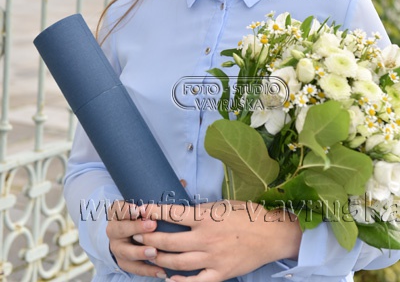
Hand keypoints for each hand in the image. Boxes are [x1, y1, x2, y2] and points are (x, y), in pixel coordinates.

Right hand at [106, 200, 166, 277]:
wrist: (125, 234)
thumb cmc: (140, 215)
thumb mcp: (144, 203)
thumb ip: (159, 195)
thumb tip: (182, 182)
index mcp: (117, 212)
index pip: (118, 209)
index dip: (127, 210)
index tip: (139, 209)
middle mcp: (113, 230)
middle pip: (120, 230)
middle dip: (136, 228)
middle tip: (152, 226)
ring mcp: (117, 248)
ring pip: (125, 252)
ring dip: (140, 253)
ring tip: (155, 252)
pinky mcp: (123, 263)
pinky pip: (134, 269)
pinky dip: (147, 271)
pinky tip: (161, 271)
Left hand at [132, 200, 301, 281]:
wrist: (271, 234)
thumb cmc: (247, 215)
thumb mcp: (223, 204)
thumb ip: (202, 210)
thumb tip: (181, 211)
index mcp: (206, 217)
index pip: (173, 213)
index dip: (154, 212)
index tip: (140, 210)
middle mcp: (206, 237)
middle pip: (170, 240)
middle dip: (149, 238)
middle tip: (135, 235)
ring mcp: (213, 257)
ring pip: (178, 262)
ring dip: (160, 258)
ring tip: (148, 254)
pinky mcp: (221, 273)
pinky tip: (170, 279)